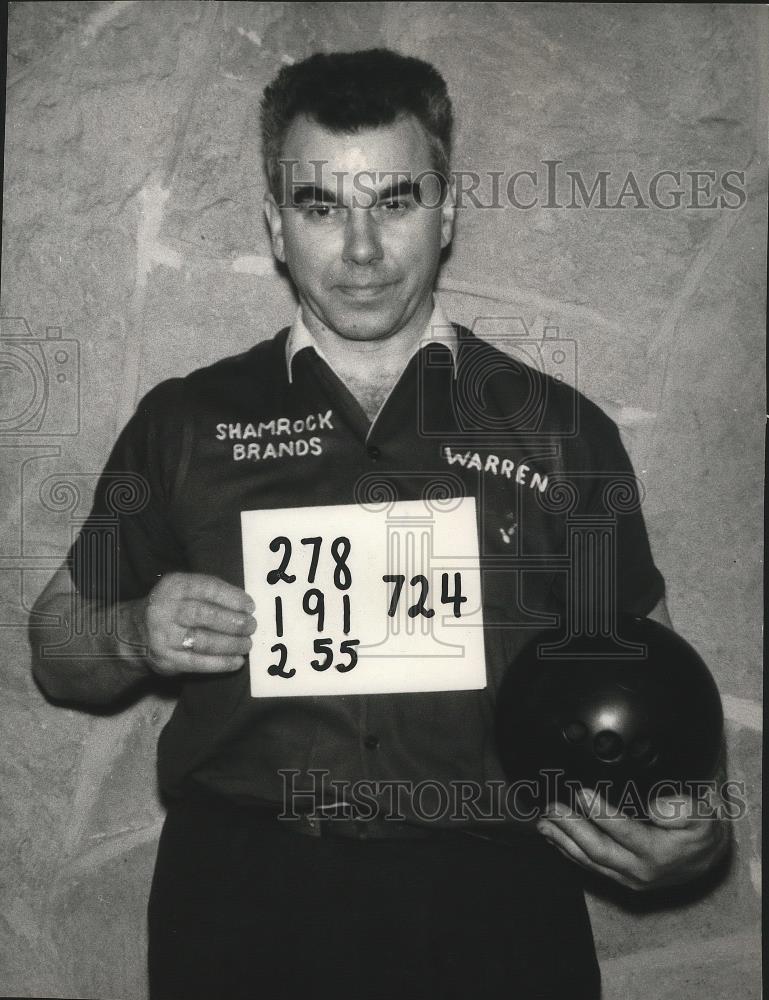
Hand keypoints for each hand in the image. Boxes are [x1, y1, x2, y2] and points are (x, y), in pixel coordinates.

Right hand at [138, 572, 255, 675]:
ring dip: (230, 644)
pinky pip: (198, 663)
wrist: (135, 632)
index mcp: (173, 587)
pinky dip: (221, 663)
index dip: (231, 597)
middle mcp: (165, 609)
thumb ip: (211, 592)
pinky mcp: (166, 659)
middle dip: (233, 622)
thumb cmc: (174, 607)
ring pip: (202, 641)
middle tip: (251, 627)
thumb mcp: (185, 589)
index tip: (250, 606)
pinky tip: (236, 661)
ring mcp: (163, 636)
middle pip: (204, 615)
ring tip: (247, 644)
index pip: (206, 588)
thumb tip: (246, 607)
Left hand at [536, 786, 729, 891]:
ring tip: (544, 823)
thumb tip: (653, 807)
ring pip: (589, 861)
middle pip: (597, 849)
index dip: (600, 812)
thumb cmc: (704, 830)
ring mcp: (629, 879)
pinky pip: (592, 867)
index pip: (623, 831)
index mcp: (659, 853)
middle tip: (552, 807)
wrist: (711, 857)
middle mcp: (640, 871)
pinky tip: (555, 839)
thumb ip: (681, 809)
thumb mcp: (703, 813)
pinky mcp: (622, 879)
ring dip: (563, 841)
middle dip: (570, 827)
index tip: (581, 792)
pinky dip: (570, 852)